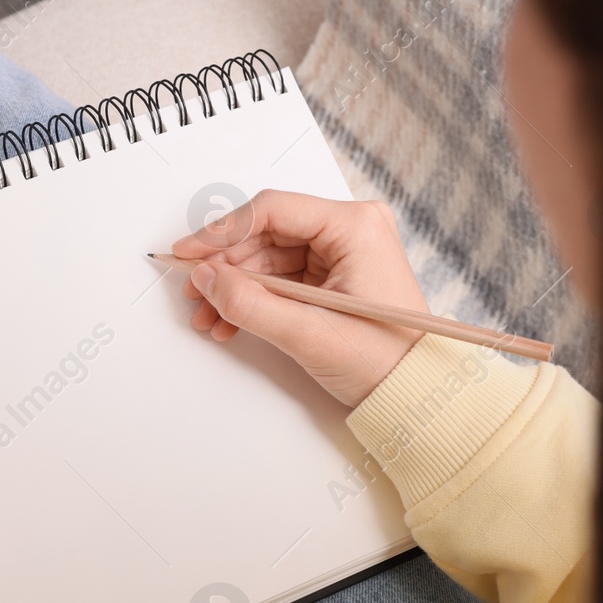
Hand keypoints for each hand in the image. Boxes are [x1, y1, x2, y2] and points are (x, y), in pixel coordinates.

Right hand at [174, 191, 426, 406]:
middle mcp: (350, 229)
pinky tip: (230, 320)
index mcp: (355, 227)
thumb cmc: (383, 360)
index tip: (189, 253)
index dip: (222, 231)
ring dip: (234, 286)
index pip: (272, 210)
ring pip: (267, 257)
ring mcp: (341, 251)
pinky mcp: (333, 274)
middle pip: (265, 233)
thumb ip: (250, 304)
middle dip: (224, 266)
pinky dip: (253, 297)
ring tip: (209, 315)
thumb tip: (205, 278)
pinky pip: (280, 276)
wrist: (413, 392)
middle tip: (194, 291)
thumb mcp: (308, 334)